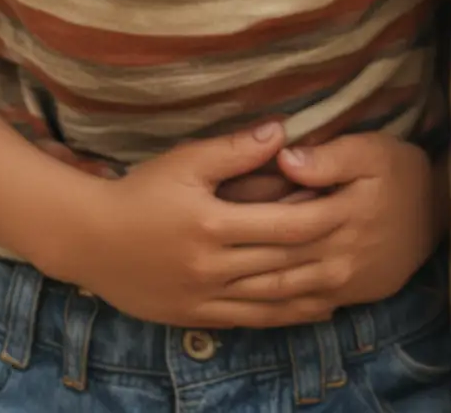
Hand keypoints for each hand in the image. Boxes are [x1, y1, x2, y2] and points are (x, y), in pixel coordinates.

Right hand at [59, 122, 349, 327]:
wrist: (87, 239)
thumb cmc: (140, 191)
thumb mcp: (186, 162)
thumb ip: (236, 150)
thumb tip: (284, 130)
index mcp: (213, 225)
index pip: (284, 225)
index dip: (322, 215)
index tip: (352, 203)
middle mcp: (210, 266)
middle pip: (283, 263)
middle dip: (325, 252)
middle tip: (362, 240)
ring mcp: (202, 296)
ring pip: (270, 298)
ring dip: (313, 290)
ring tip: (351, 278)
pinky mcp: (194, 316)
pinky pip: (248, 321)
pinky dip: (284, 316)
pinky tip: (313, 309)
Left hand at [218, 134, 441, 311]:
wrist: (438, 212)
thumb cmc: (402, 172)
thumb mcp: (373, 150)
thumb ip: (331, 155)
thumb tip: (285, 156)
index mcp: (342, 212)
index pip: (281, 216)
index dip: (245, 212)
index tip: (211, 202)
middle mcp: (338, 254)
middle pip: (273, 257)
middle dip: (233, 253)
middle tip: (195, 243)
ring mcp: (339, 281)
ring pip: (279, 288)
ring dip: (241, 284)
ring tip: (207, 271)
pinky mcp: (343, 296)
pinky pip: (296, 307)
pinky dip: (266, 304)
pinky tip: (241, 296)